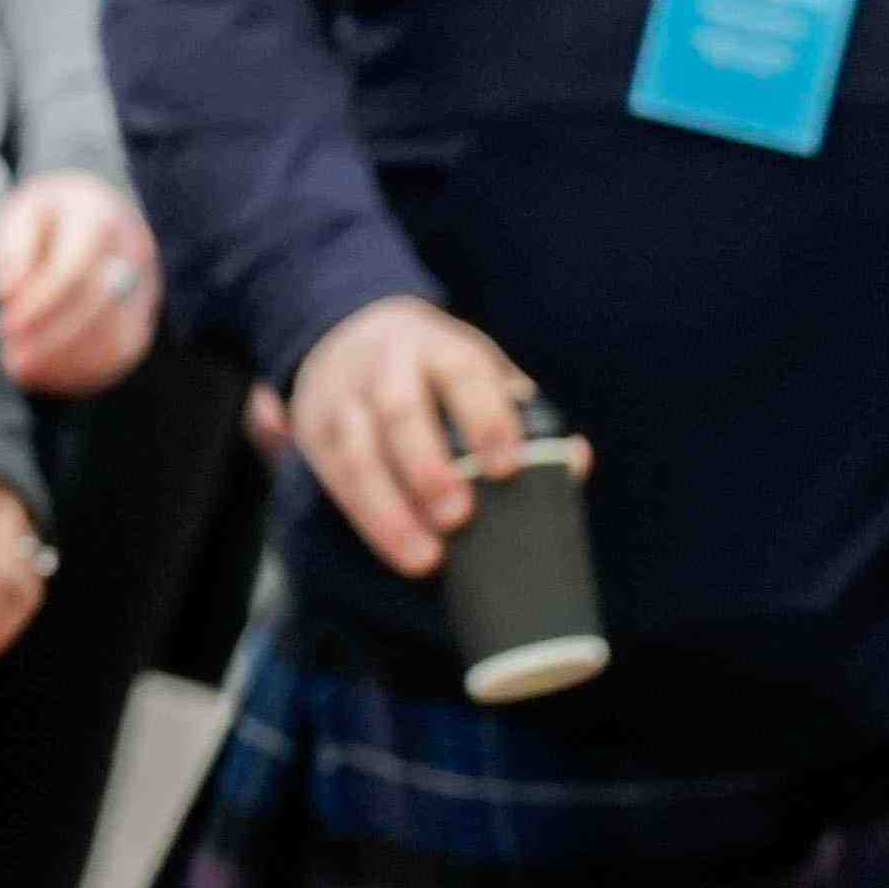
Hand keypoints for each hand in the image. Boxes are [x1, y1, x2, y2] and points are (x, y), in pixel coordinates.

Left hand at [0, 171, 160, 400]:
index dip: (38, 305)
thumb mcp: (21, 214)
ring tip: (22, 371)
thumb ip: (12, 249)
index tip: (4, 326)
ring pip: (118, 338)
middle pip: (99, 308)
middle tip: (12, 359)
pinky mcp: (143, 316)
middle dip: (53, 340)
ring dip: (69, 362)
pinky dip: (86, 372)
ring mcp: (145, 288)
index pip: (73, 270)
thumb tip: (7, 293)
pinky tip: (48, 378)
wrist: (96, 208)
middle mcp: (132, 254)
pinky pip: (123, 353)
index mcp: (99, 220)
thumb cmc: (47, 216)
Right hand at [283, 294, 544, 577]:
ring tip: (425, 558)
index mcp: (436, 344)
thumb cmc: (436, 372)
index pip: (463, 372)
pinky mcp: (313, 430)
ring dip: (389, 507)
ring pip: (356, 450)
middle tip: (458, 517)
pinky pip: (335, 478)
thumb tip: (575, 460)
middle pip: (399, 410)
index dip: (485, 418)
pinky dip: (366, 518)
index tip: (507, 467)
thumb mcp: (479, 373)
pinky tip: (399, 550)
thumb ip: (525, 415)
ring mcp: (341, 396)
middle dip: (427, 466)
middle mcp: (383, 364)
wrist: (345, 330)